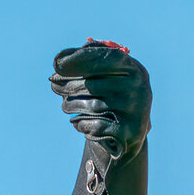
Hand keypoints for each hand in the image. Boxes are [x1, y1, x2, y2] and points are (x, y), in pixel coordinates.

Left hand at [50, 41, 150, 194]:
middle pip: (95, 83)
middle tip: (52, 85)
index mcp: (135, 69)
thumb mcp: (105, 77)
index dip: (80, 59)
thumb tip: (60, 59)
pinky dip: (82, 125)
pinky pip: (96, 126)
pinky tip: (77, 124)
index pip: (107, 58)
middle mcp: (140, 88)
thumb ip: (86, 61)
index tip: (56, 63)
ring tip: (65, 106)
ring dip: (71, 106)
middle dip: (69, 85)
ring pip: (93, 105)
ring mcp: (138, 111)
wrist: (129, 136)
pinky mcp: (131, 133)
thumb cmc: (111, 98)